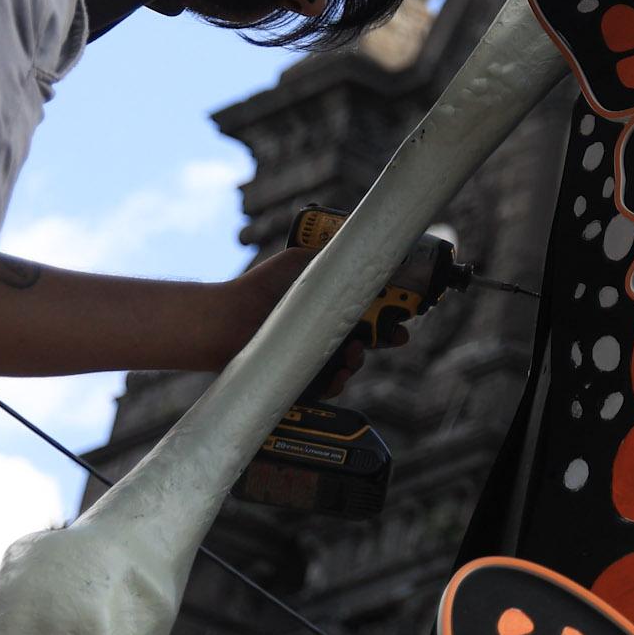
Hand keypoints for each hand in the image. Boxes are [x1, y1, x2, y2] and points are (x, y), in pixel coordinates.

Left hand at [206, 247, 402, 390]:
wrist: (226, 316)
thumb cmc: (260, 286)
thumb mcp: (302, 261)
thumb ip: (334, 256)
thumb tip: (369, 247)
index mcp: (332, 303)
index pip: (371, 310)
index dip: (392, 312)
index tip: (407, 314)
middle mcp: (325, 329)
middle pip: (368, 338)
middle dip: (387, 338)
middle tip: (397, 336)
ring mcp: (313, 354)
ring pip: (350, 363)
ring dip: (360, 361)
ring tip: (354, 355)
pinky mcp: (297, 376)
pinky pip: (324, 386)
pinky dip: (336, 384)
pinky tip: (338, 375)